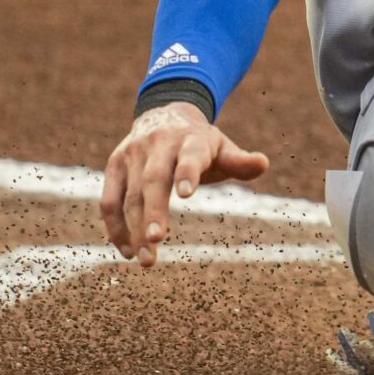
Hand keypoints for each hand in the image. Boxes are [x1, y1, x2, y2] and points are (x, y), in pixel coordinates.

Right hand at [100, 101, 270, 265]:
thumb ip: (239, 161)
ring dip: (134, 228)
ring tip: (145, 259)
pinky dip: (115, 227)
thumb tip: (264, 164)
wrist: (163, 115)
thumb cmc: (199, 143)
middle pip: (153, 179)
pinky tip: (127, 250)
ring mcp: (132, 155)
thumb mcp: (222, 148)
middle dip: (154, 210)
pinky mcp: (114, 167)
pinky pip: (109, 200)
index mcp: (190, 139)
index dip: (188, 173)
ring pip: (129, 194)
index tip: (187, 194)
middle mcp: (158, 145)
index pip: (190, 156)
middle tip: (156, 240)